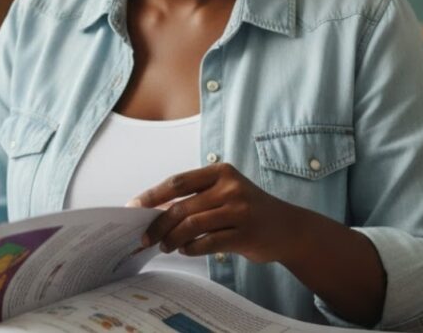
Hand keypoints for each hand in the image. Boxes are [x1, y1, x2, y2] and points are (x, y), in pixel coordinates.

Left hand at [128, 162, 300, 263]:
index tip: (133, 208)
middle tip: (145, 237)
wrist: (289, 228)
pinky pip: (208, 242)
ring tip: (165, 246)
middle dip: (158, 224)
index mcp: (220, 172)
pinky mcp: (246, 234)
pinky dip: (191, 248)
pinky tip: (185, 250)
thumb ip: (195, 197)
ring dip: (172, 238)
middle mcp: (230, 187)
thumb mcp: (225, 193)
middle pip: (182, 206)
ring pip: (192, 225)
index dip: (152, 195)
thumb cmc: (248, 210)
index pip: (177, 182)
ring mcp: (240, 210)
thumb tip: (153, 210)